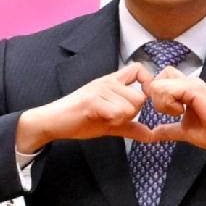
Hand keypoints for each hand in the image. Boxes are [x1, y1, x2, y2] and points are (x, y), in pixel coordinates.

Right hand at [19, 64, 156, 156]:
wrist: (53, 122)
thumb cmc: (80, 119)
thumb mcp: (111, 123)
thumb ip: (131, 126)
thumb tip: (152, 136)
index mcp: (112, 82)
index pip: (139, 69)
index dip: (147, 83)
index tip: (143, 99)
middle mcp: (107, 81)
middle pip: (140, 97)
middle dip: (132, 114)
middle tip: (113, 117)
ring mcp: (99, 89)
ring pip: (130, 107)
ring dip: (120, 119)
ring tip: (103, 117)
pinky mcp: (92, 100)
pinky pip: (117, 113)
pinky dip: (111, 121)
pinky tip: (98, 119)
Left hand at [141, 62, 205, 156]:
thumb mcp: (184, 131)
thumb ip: (168, 130)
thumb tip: (153, 134)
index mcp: (185, 91)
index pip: (160, 81)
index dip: (155, 95)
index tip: (163, 111)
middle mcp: (188, 83)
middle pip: (157, 78)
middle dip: (156, 97)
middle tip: (169, 112)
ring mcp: (191, 83)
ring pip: (158, 84)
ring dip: (162, 102)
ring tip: (178, 113)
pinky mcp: (194, 88)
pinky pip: (167, 89)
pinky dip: (168, 103)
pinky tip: (181, 112)